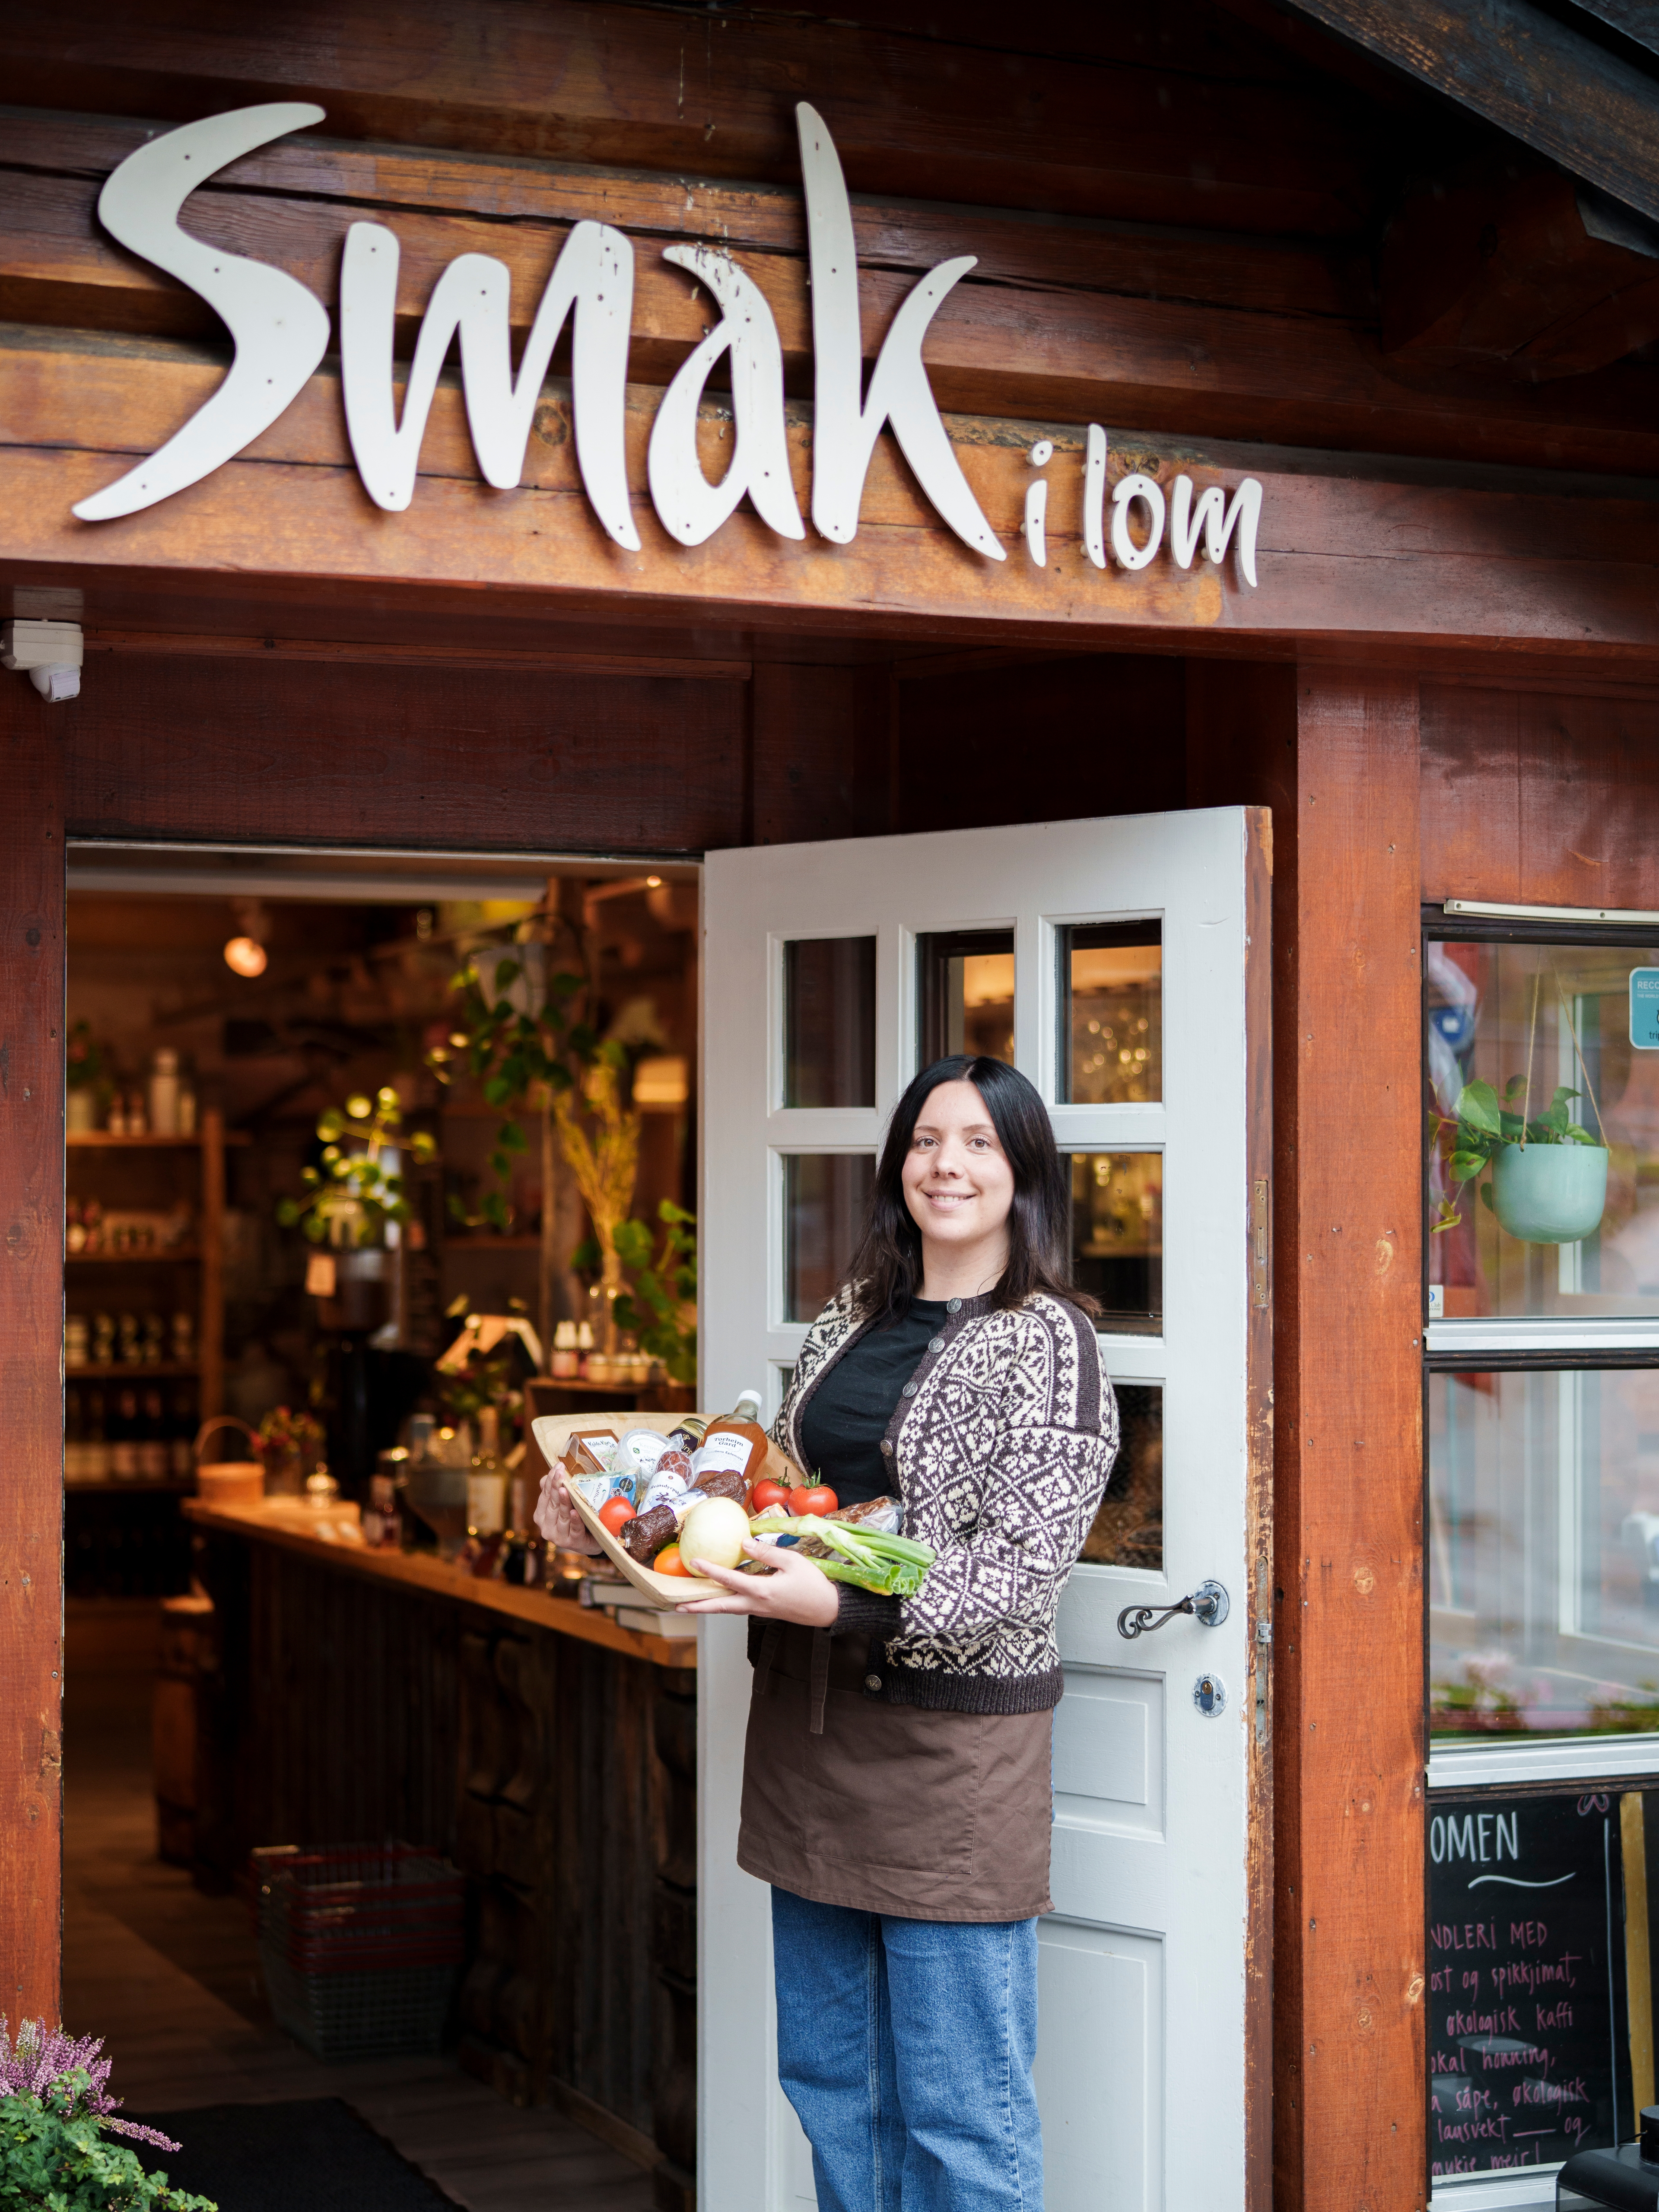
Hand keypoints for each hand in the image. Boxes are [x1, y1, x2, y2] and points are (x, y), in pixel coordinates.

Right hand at [534, 1468, 599, 1553]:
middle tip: (561, 1473)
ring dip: (564, 1503)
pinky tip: (575, 1513)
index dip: (551, 1480)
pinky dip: (574, 1521)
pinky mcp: (571, 1542)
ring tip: (565, 1490)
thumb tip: (546, 1476)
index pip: (545, 1495)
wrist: (590, 1541)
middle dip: (556, 1487)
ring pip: (561, 1516)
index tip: (558, 1466)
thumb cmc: (575, 1519)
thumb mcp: (564, 1504)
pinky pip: (574, 1530)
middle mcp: (546, 1527)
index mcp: (540, 1515)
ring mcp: (557, 1536)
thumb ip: (554, 1492)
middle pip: (552, 1504)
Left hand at [676, 1539, 838, 1626]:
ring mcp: (759, 1611)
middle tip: (676, 1605)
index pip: (729, 1580)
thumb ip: (767, 1552)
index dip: (710, 1570)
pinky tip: (719, 1598)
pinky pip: (738, 1608)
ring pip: (727, 1610)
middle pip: (720, 1606)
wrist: (828, 1609)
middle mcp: (756, 1604)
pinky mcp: (764, 1611)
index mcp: (762, 1591)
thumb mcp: (793, 1561)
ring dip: (707, 1607)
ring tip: (689, 1605)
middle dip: (697, 1606)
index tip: (694, 1562)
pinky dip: (723, 1604)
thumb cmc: (813, 1584)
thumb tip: (743, 1542)